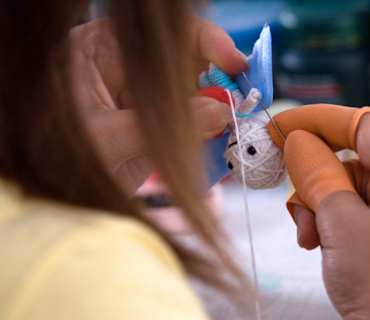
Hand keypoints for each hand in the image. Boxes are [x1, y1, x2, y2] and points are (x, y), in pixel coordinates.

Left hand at [69, 18, 245, 193]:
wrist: (52, 193)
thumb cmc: (60, 159)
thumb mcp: (110, 139)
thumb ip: (166, 125)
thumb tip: (221, 112)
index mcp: (103, 50)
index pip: (164, 34)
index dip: (207, 42)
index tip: (236, 65)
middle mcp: (126, 67)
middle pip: (185, 60)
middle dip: (216, 82)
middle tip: (241, 104)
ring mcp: (141, 95)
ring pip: (191, 91)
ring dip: (214, 110)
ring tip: (230, 128)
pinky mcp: (153, 121)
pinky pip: (188, 118)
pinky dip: (205, 130)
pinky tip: (215, 142)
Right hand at [288, 115, 369, 318]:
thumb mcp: (339, 220)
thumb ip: (317, 173)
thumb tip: (297, 141)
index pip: (361, 126)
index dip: (317, 121)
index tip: (281, 127)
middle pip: (351, 161)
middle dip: (316, 180)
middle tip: (294, 198)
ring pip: (348, 190)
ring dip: (319, 207)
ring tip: (309, 235)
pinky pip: (356, 213)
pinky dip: (332, 223)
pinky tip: (318, 243)